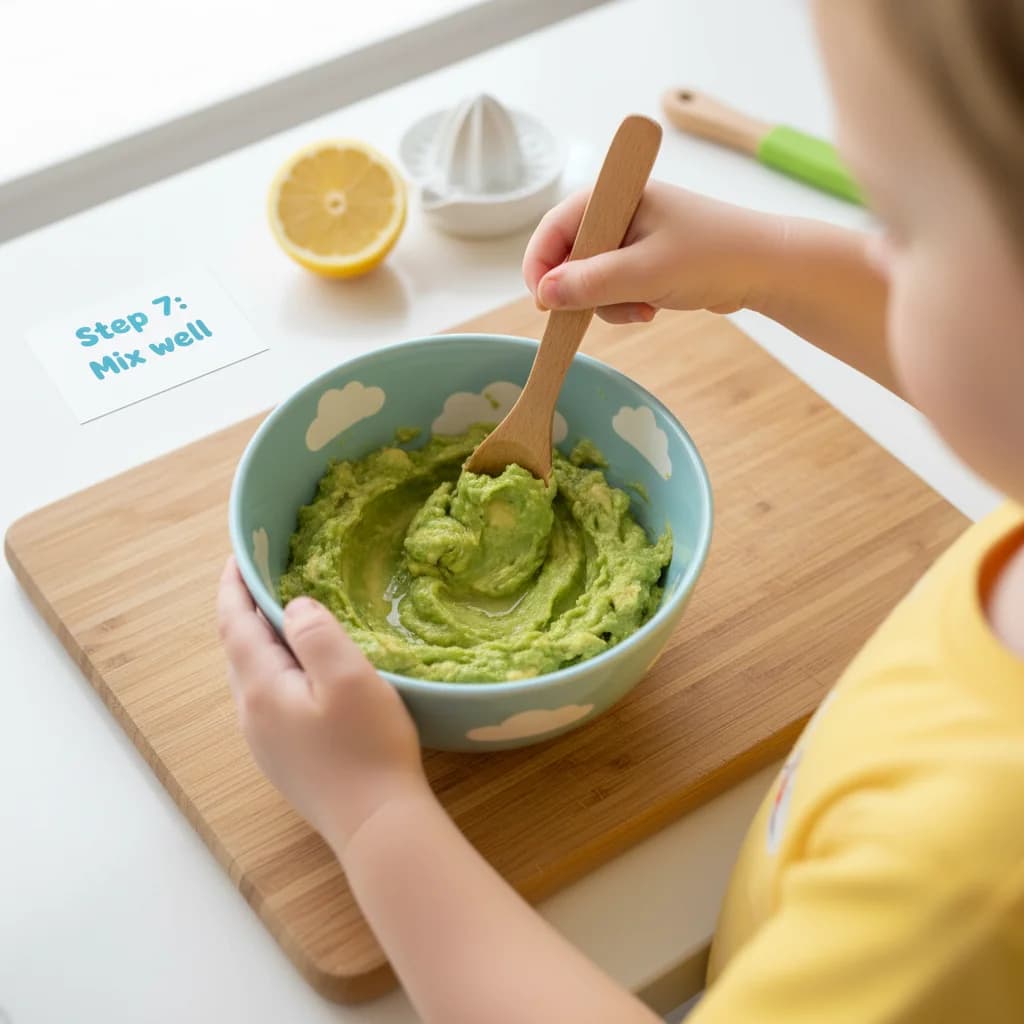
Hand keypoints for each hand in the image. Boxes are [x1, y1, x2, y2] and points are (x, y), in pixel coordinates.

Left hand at [216, 557, 428, 853]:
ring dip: (262, 642)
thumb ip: (315, 632)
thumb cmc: (367, 746)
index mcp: (260, 688)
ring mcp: (266, 742)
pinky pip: (269, 699)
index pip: (234, 623)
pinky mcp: (285, 760)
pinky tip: (304, 673)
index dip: (233, 585)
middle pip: (238, 649)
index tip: (239, 552)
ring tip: (287, 617)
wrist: (377, 824)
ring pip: (254, 676)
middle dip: (246, 610)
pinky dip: (277, 670)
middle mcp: (252, 715)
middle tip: (268, 576)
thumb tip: (293, 607)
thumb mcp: (348, 676)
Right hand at [523, 181, 781, 322]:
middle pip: (568, 256)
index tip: (544, 304)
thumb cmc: (713, 256)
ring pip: (590, 279)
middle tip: (602, 309)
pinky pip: (613, 288)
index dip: (541, 267)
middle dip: (583, 290)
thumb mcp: (645, 272)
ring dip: (608, 303)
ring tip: (641, 308)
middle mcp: (619, 211)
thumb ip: (591, 283)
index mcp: (615, 196)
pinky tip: (650, 309)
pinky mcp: (645, 260)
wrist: (768, 268)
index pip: (554, 228)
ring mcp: (632, 237)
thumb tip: (545, 294)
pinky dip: (624, 304)